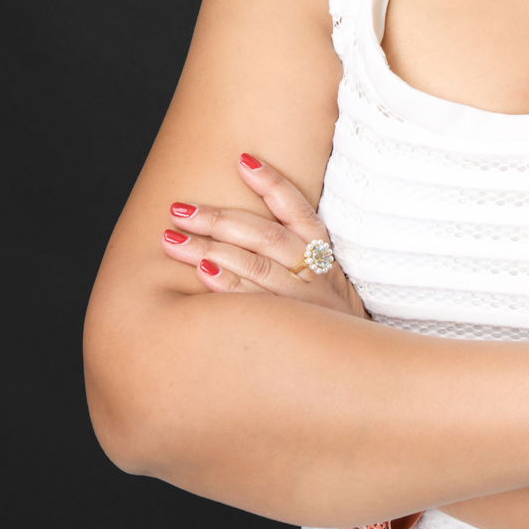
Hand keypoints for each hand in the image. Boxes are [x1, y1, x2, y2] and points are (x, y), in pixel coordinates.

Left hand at [161, 154, 367, 321]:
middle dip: (217, 219)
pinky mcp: (291, 329)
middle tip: (179, 209)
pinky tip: (200, 274)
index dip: (271, 182)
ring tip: (172, 239)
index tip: (241, 159)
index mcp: (324, 254)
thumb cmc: (331, 322)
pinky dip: (227, 286)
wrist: (356, 369)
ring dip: (208, 249)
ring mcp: (302, 302)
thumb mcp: (329, 282)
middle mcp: (314, 273)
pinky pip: (253, 303)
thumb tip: (246, 226)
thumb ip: (298, 254)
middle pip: (263, 236)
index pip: (297, 209)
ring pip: (253, 265)